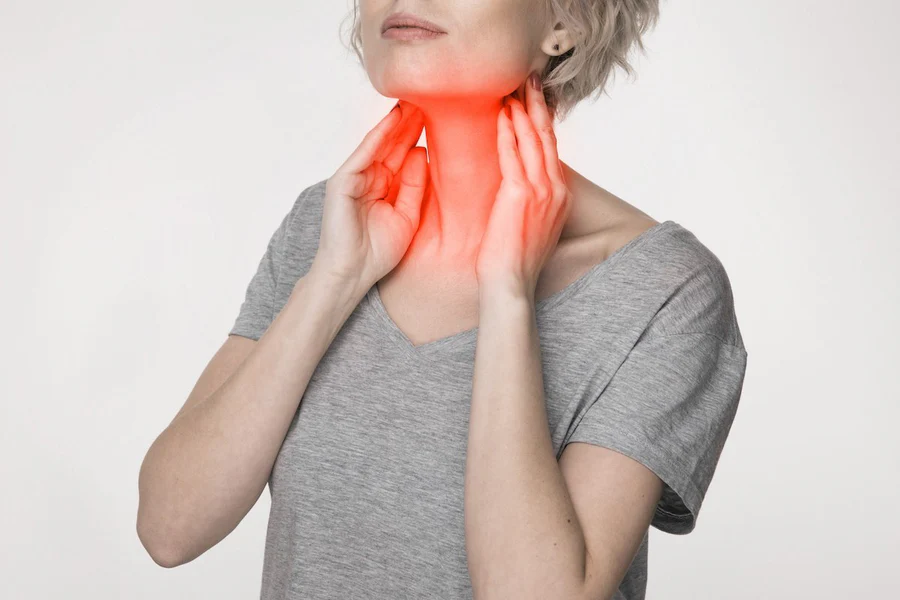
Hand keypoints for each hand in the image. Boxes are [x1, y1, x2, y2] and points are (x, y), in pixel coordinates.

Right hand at [311, 101, 427, 291]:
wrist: (353, 274)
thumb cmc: (377, 252)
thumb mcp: (408, 215)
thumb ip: (415, 185)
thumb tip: (422, 151)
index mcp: (385, 186)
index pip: (404, 154)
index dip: (420, 134)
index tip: (443, 115)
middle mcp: (370, 177)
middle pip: (393, 143)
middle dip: (411, 122)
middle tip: (431, 96)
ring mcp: (355, 177)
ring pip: (379, 143)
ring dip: (396, 122)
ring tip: (414, 98)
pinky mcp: (342, 181)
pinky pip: (364, 154)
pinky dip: (378, 137)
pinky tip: (393, 120)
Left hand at [475, 73, 571, 299]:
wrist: (511, 282)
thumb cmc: (514, 258)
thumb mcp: (532, 222)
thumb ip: (531, 198)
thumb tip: (517, 180)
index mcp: (559, 195)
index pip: (551, 148)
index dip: (543, 120)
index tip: (535, 98)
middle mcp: (555, 189)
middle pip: (547, 137)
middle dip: (537, 105)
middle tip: (529, 79)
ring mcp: (540, 191)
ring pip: (533, 140)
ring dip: (522, 111)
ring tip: (514, 89)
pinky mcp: (520, 194)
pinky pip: (513, 155)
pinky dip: (507, 133)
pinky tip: (501, 115)